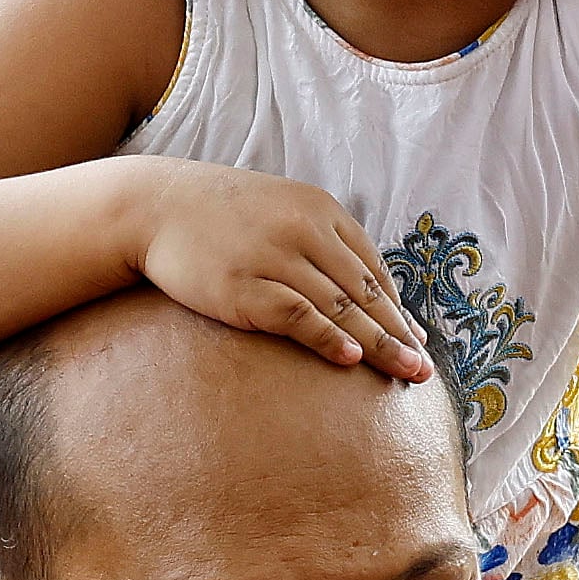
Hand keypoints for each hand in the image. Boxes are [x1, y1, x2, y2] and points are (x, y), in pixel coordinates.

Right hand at [129, 161, 435, 381]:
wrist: (154, 206)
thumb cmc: (220, 216)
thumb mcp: (280, 210)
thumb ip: (319, 240)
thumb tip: (357, 288)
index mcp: (320, 211)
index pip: (372, 268)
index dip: (398, 309)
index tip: (417, 341)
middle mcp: (304, 231)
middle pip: (365, 291)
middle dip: (399, 333)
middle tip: (423, 370)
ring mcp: (274, 258)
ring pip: (340, 306)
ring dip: (376, 344)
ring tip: (403, 373)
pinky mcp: (244, 286)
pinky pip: (298, 316)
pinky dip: (327, 338)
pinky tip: (348, 359)